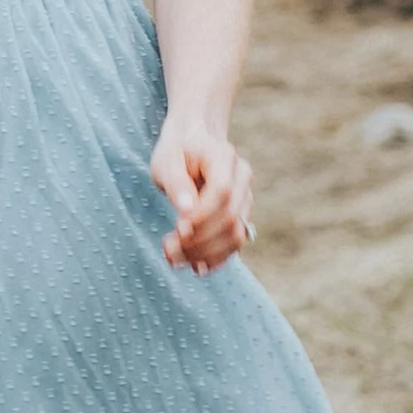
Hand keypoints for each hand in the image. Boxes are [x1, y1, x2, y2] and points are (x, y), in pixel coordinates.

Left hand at [150, 122, 253, 274]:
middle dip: (199, 239)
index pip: (221, 191)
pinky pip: (236, 241)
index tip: (178, 229)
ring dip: (206, 252)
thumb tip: (186, 211)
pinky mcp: (242, 214)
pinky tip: (196, 267)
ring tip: (174, 259)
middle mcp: (242, 177)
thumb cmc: (176, 152)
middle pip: (230, 216)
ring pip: (237, 233)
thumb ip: (176, 183)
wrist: (193, 145)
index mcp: (224, 157)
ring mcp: (246, 197)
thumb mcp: (166, 161)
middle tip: (168, 250)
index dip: (203, 215)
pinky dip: (218, 257)